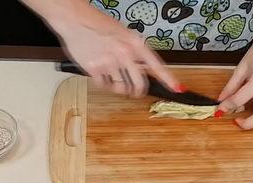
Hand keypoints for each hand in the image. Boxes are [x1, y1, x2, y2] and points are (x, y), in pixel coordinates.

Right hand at [54, 11, 179, 97]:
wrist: (75, 20)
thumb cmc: (98, 25)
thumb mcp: (123, 34)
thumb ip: (134, 52)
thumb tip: (143, 70)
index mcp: (134, 43)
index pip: (156, 65)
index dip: (168, 78)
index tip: (177, 88)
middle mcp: (124, 54)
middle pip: (139, 84)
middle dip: (138, 92)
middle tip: (135, 92)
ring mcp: (110, 62)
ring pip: (121, 88)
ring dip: (120, 88)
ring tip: (115, 78)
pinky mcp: (95, 69)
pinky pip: (104, 86)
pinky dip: (104, 84)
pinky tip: (101, 73)